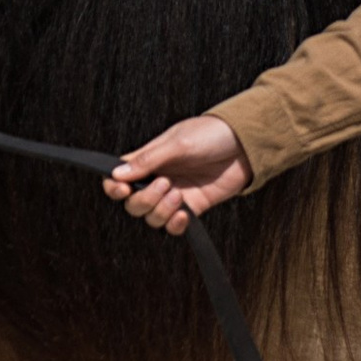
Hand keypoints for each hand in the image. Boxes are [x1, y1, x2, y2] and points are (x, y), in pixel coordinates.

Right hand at [105, 115, 251, 234]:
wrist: (245, 144)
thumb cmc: (211, 134)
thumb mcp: (178, 143)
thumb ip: (148, 160)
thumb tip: (117, 174)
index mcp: (148, 160)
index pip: (118, 178)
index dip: (115, 188)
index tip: (124, 188)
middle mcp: (157, 178)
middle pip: (133, 204)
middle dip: (144, 200)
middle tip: (165, 184)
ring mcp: (174, 195)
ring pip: (151, 217)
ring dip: (161, 211)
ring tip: (179, 194)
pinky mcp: (192, 206)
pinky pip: (173, 226)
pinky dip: (175, 225)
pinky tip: (183, 214)